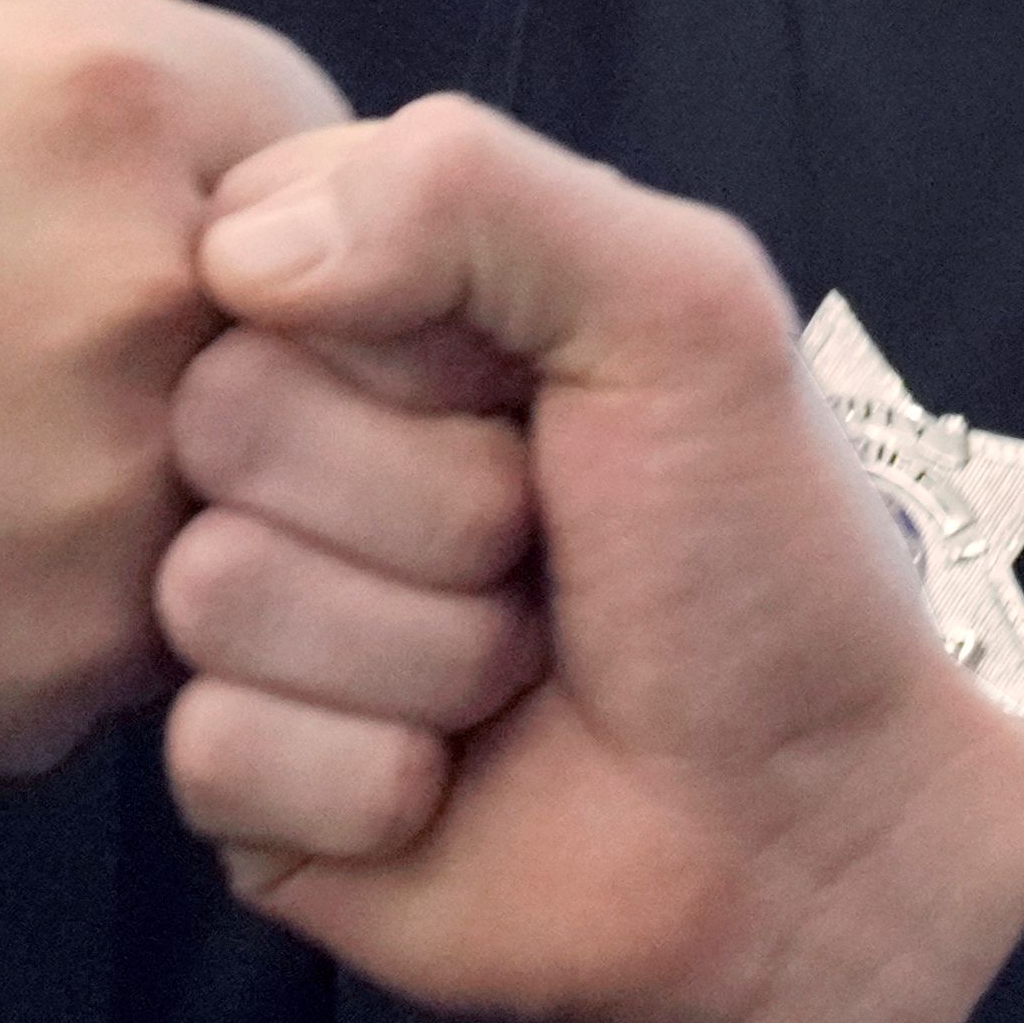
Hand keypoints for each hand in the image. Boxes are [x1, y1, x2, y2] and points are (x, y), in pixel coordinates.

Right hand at [0, 0, 346, 803]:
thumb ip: (123, 64)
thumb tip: (292, 143)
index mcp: (113, 98)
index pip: (377, 168)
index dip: (327, 234)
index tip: (258, 278)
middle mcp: (151, 282)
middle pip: (381, 345)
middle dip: (319, 380)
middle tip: (194, 401)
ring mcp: (131, 481)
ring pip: (306, 504)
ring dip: (237, 508)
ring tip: (54, 485)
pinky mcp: (91, 652)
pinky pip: (194, 629)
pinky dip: (118, 614)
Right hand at [160, 98, 1023, 1022]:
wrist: (809, 833)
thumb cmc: (764, 561)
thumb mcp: (681, 306)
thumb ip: (477, 189)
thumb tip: (239, 251)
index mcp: (387, 309)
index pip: (251, 239)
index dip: (402, 332)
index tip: (527, 388)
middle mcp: (302, 450)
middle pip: (222, 415)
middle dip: (434, 504)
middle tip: (545, 551)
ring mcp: (259, 618)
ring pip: (214, 587)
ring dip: (424, 649)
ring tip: (523, 672)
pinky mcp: (240, 781)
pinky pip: (215, 746)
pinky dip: (370, 778)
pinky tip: (454, 785)